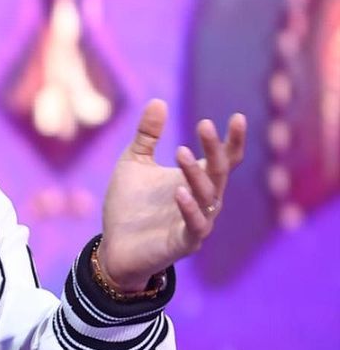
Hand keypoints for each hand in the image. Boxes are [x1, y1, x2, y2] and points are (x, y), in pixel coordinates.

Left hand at [97, 99, 246, 291]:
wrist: (114, 247)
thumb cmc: (129, 206)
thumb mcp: (134, 163)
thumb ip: (147, 136)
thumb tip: (159, 101)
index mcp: (195, 180)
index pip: (225, 159)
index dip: (233, 140)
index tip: (236, 117)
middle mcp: (203, 200)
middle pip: (219, 172)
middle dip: (215, 148)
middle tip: (204, 125)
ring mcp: (196, 222)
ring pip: (208, 196)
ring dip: (196, 173)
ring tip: (181, 151)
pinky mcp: (183, 243)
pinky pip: (195, 225)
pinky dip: (189, 208)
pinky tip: (179, 192)